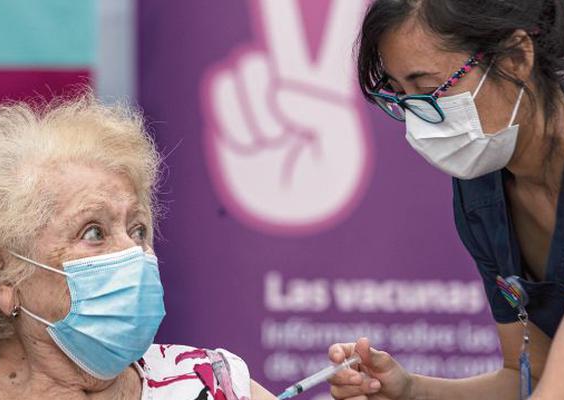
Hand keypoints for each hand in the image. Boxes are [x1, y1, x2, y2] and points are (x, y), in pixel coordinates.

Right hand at [204, 0, 368, 230]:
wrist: (282, 216)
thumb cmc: (319, 190)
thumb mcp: (340, 156)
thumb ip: (325, 116)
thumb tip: (283, 92)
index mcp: (327, 91)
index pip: (333, 41)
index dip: (338, 8)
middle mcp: (292, 84)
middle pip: (283, 29)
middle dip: (278, 6)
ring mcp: (258, 94)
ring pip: (249, 66)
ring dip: (259, 113)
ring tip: (275, 142)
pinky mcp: (230, 106)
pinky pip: (223, 89)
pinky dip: (235, 122)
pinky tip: (252, 145)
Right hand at [329, 338, 414, 399]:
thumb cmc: (395, 377)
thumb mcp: (386, 364)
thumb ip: (371, 354)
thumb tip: (362, 341)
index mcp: (351, 357)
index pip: (335, 352)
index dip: (334, 354)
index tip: (340, 358)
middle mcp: (345, 373)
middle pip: (332, 375)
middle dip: (345, 377)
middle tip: (360, 378)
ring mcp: (345, 391)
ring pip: (336, 391)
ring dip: (356, 390)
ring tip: (376, 387)